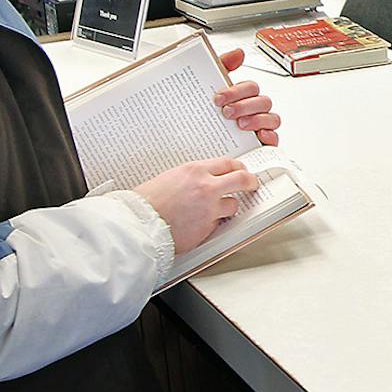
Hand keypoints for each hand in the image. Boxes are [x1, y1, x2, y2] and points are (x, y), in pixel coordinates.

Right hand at [134, 157, 260, 254]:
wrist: (139, 224)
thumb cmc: (147, 202)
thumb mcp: (170, 178)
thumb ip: (192, 178)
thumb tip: (205, 180)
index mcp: (195, 171)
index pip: (228, 163)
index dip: (238, 168)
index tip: (241, 171)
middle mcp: (206, 187)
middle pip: (242, 179)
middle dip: (250, 182)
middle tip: (252, 185)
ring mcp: (210, 208)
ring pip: (233, 205)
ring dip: (228, 208)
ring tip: (217, 210)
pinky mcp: (208, 228)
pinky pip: (219, 224)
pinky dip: (214, 224)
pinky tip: (202, 223)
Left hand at [212, 46, 280, 145]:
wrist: (191, 138)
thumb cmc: (205, 112)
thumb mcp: (208, 86)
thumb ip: (223, 65)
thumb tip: (238, 53)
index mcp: (243, 96)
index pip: (251, 87)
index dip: (237, 91)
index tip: (219, 98)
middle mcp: (254, 110)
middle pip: (263, 102)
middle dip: (245, 106)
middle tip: (227, 112)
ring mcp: (259, 127)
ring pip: (272, 119)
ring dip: (257, 120)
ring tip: (239, 124)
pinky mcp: (261, 144)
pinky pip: (274, 139)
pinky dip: (269, 137)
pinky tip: (258, 136)